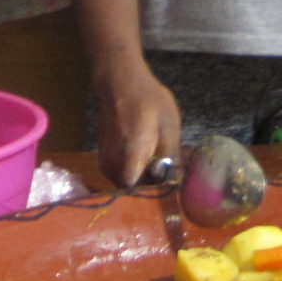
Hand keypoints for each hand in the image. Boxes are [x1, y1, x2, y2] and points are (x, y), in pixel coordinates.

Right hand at [93, 64, 180, 190]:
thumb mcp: (169, 124)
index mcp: (132, 156)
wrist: (118, 82)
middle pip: (135, 194)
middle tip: (172, 184)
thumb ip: (171, 156)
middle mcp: (114, 165)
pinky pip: (122, 178)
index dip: (157, 198)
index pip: (141, 195)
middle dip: (154, 193)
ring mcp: (106, 165)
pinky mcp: (105, 162)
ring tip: (163, 173)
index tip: (173, 195)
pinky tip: (150, 164)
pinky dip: (136, 176)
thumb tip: (177, 182)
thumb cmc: (147, 99)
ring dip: (145, 184)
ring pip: (128, 187)